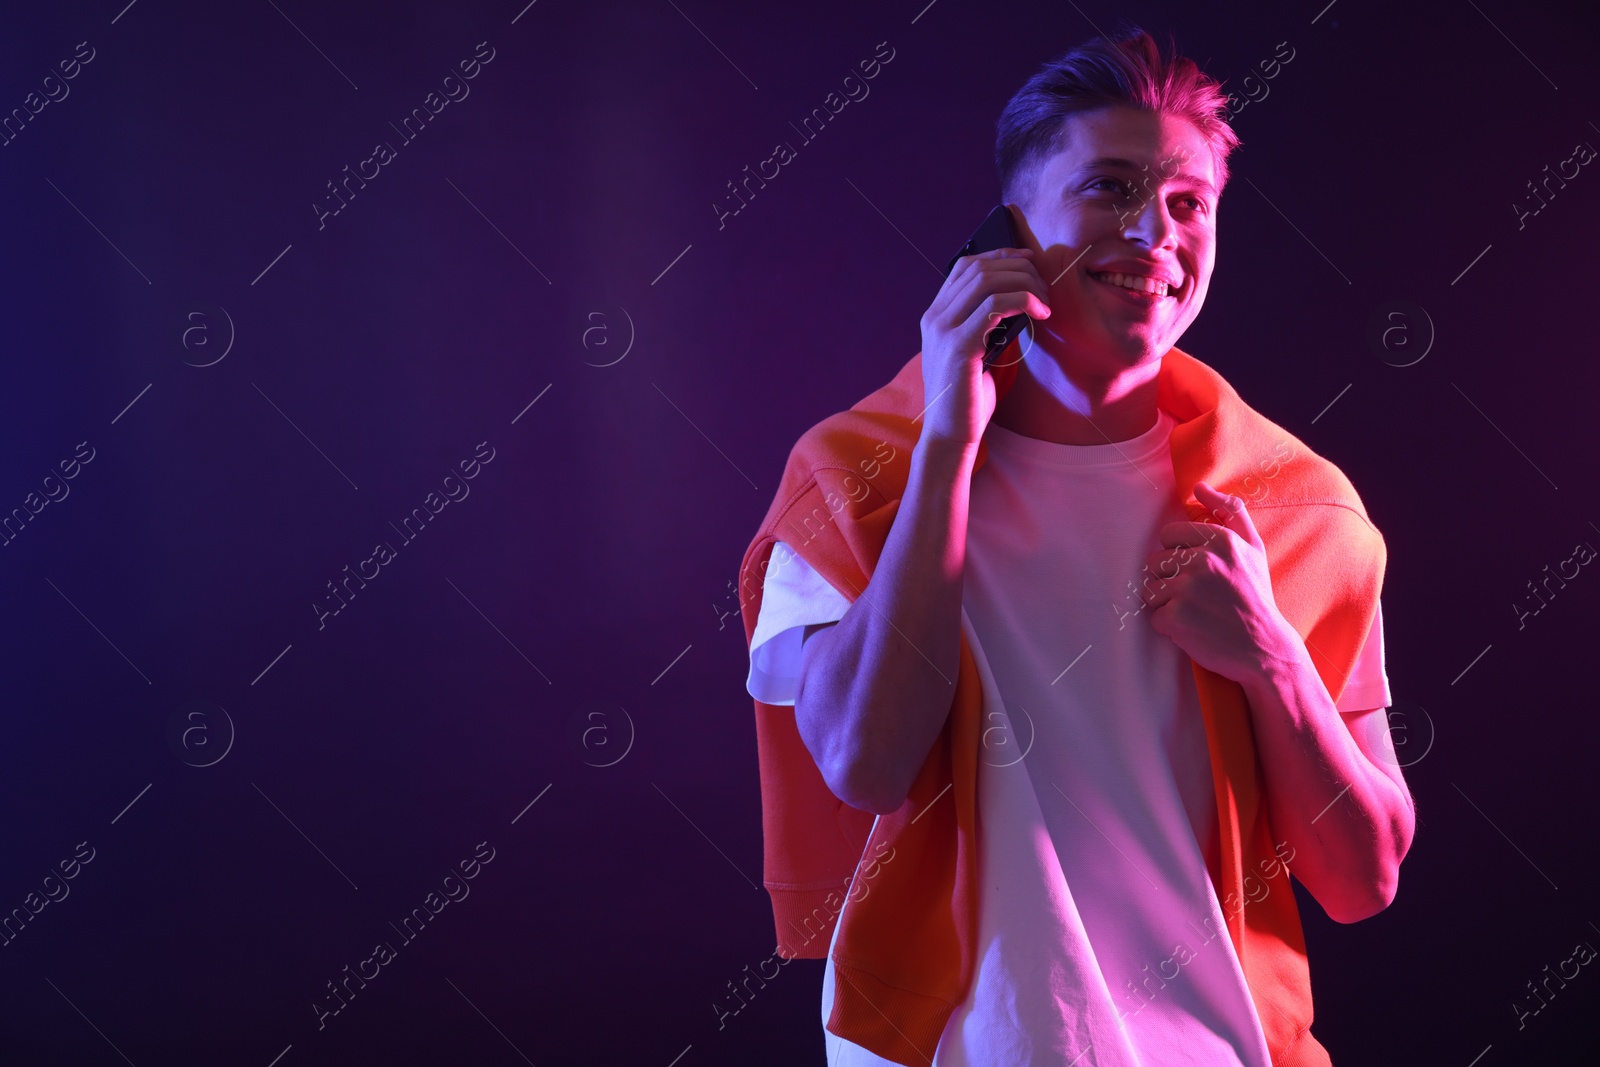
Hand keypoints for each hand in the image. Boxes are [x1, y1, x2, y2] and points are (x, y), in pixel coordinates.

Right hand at [917, 247, 1049, 447]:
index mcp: (935, 316)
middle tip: (1044, 286)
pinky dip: (1023, 300)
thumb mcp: (975, 352)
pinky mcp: (958, 345)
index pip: (965, 267)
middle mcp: (934, 318)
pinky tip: (1040, 313)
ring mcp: (943, 330)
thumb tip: (1016, 298)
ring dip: (1024, 283)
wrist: (951, 433)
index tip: (1028, 261)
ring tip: (1045, 301)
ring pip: (987, 281)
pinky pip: (995, 306)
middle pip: (979, 268)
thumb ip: (983, 325)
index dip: (999, 256)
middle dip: (1018, 269)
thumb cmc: (967, 397)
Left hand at [1141, 481, 1299, 682]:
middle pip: (1154, 562)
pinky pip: (1154, 617)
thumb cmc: (1255, 596)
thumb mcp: (1253, 547)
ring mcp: (1187, 590)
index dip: (1179, 555)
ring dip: (1167, 604)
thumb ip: (1230, 511)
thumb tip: (1199, 487)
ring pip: (1150, 589)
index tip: (1198, 571)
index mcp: (1219, 540)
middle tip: (1199, 596)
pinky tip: (1193, 628)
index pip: (1168, 535)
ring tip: (1196, 612)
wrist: (1265, 647)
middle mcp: (1202, 561)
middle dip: (1170, 580)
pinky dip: (1170, 627)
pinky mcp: (1176, 618)